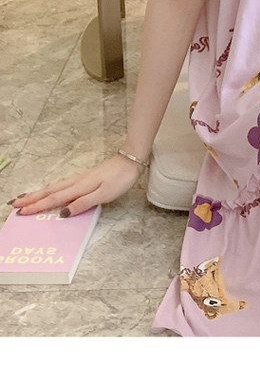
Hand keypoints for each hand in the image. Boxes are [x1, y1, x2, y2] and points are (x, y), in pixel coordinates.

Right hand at [9, 154, 141, 217]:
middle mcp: (76, 182)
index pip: (54, 199)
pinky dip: (51, 189)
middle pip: (49, 191)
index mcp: (79, 187)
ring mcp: (80, 178)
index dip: (37, 206)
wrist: (131, 161)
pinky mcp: (85, 177)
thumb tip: (63, 213)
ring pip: (54, 186)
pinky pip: (62, 184)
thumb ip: (83, 203)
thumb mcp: (104, 194)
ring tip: (25, 198)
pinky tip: (50, 191)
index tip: (21, 213)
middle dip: (31, 199)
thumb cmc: (120, 179)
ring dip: (38, 193)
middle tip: (14, 205)